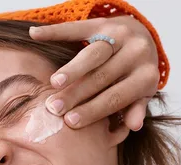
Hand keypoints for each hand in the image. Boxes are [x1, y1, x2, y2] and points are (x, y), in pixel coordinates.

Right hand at [29, 16, 159, 130]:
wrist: (142, 38)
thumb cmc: (136, 73)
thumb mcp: (141, 93)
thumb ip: (136, 108)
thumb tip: (133, 126)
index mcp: (146, 76)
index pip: (116, 97)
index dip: (93, 110)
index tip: (70, 122)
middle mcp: (137, 52)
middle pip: (102, 76)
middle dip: (76, 93)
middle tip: (55, 108)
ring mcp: (120, 34)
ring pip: (93, 54)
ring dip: (72, 69)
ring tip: (54, 83)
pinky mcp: (103, 21)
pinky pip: (77, 28)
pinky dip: (54, 32)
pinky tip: (35, 35)